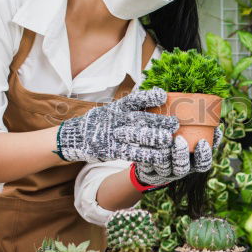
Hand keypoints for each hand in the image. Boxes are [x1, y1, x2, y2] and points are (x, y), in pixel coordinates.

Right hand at [55, 88, 178, 163]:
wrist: (76, 136)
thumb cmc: (101, 122)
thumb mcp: (113, 110)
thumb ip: (132, 107)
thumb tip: (158, 96)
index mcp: (118, 107)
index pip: (134, 99)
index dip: (148, 97)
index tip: (162, 95)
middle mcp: (117, 119)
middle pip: (140, 119)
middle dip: (158, 121)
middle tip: (175, 123)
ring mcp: (114, 135)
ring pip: (137, 135)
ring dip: (154, 138)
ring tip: (169, 139)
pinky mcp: (113, 150)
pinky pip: (132, 152)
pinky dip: (147, 155)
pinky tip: (160, 156)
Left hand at [134, 125, 222, 186]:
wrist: (151, 151)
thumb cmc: (177, 141)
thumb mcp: (192, 136)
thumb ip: (204, 131)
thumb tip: (216, 122)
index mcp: (192, 163)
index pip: (202, 165)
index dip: (203, 156)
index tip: (202, 142)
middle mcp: (177, 170)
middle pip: (181, 168)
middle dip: (181, 155)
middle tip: (179, 139)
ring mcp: (161, 171)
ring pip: (163, 166)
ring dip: (163, 153)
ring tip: (162, 138)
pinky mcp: (146, 167)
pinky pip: (146, 162)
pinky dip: (147, 152)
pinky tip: (147, 140)